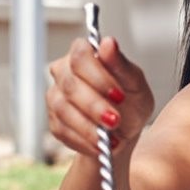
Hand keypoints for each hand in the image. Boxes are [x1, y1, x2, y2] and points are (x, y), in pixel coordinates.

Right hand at [47, 36, 153, 157]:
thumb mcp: (135, 84)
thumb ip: (121, 65)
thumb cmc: (130, 101)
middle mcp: (64, 72)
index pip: (80, 56)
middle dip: (94, 106)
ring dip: (88, 126)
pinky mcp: (54, 122)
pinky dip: (83, 140)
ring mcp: (55, 97)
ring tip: (110, 139)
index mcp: (84, 54)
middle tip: (115, 121)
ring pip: (63, 109)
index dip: (98, 76)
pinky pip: (62, 130)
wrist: (123, 132)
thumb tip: (108, 43)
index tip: (119, 95)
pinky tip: (100, 146)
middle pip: (70, 84)